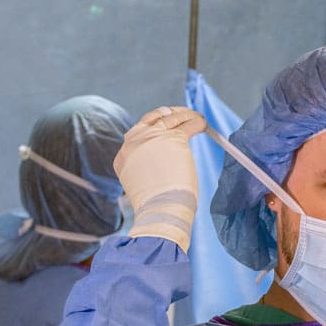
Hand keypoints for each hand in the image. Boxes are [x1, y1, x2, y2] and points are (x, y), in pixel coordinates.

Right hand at [114, 106, 207, 251]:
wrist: (161, 210)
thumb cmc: (157, 207)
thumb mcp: (142, 186)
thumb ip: (146, 170)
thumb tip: (165, 164)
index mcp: (123, 157)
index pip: (138, 134)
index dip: (154, 127)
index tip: (166, 125)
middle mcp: (133, 143)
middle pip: (151, 119)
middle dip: (167, 115)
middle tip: (180, 116)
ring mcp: (152, 138)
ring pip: (170, 117)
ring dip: (184, 115)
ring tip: (196, 118)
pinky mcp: (172, 138)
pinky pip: (186, 123)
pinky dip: (196, 122)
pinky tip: (202, 123)